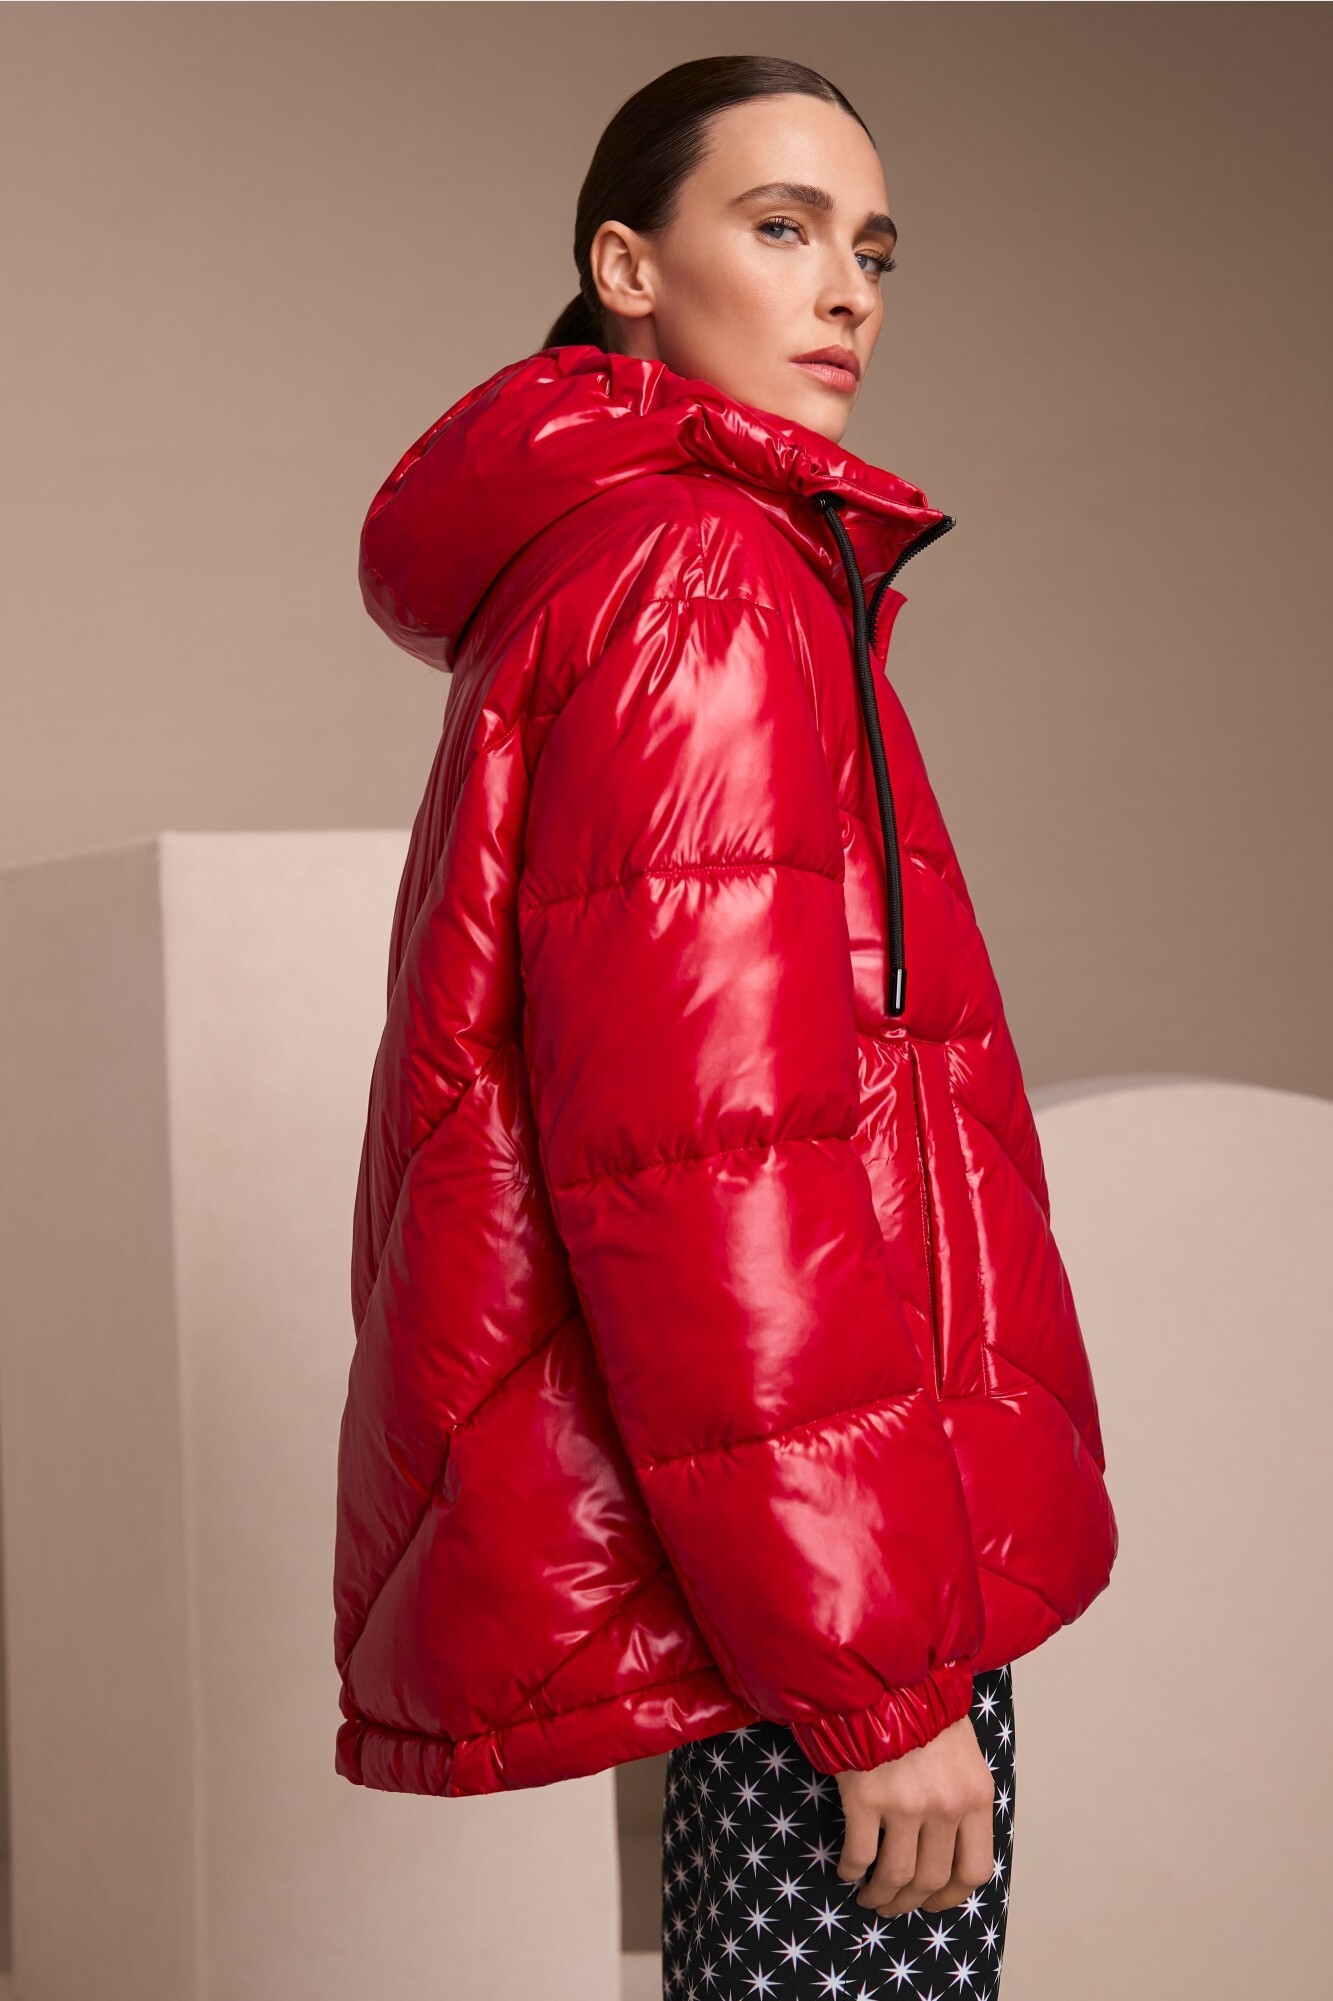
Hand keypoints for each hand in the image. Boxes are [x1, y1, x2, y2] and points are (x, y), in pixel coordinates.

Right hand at [835, 1714, 994, 1915]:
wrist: (880, 1670)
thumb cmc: (920, 1704)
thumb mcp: (961, 1750)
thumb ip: (961, 1794)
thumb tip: (948, 1842)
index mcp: (976, 1795)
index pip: (975, 1869)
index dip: (952, 1895)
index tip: (934, 1900)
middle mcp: (946, 1806)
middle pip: (932, 1879)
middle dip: (911, 1901)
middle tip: (893, 1904)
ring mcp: (905, 1804)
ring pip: (897, 1876)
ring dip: (881, 1896)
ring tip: (869, 1896)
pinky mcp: (865, 1797)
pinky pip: (859, 1855)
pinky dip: (852, 1870)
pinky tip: (847, 1869)